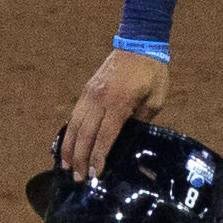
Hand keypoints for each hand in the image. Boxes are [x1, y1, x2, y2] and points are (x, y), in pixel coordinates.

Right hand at [60, 49, 169, 179]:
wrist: (139, 43)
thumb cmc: (152, 73)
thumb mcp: (155, 100)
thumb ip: (141, 121)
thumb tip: (129, 141)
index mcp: (119, 103)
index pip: (105, 137)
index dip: (98, 158)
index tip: (95, 175)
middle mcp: (100, 99)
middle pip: (85, 135)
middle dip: (80, 159)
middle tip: (78, 179)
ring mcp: (90, 93)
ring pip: (74, 126)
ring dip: (69, 149)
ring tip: (67, 168)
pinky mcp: (87, 90)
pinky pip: (74, 115)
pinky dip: (69, 133)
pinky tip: (68, 146)